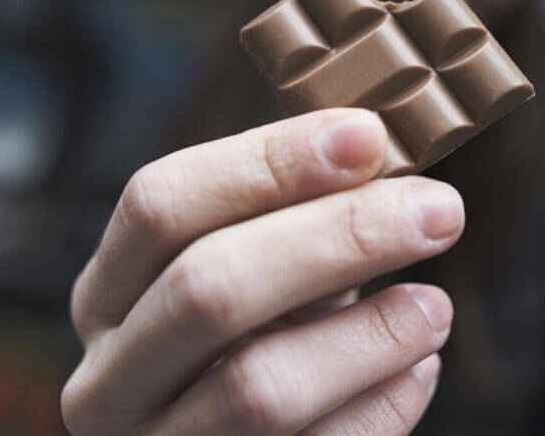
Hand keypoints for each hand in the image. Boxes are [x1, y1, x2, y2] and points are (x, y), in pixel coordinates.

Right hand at [62, 109, 464, 434]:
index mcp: (106, 295)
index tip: (367, 136)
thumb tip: (380, 148)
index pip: (161, 205)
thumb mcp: (252, 272)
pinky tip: (418, 369)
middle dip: (336, 237)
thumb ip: (291, 220)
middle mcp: (110, 377)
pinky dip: (380, 408)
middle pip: (209, 287)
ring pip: (258, 388)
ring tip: (435, 306)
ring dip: (368, 334)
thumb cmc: (255, 343)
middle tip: (438, 210)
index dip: (266, 163)